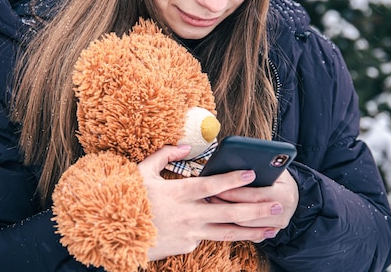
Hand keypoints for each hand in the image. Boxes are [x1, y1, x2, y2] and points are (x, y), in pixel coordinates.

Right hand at [138, 145, 283, 260]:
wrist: (113, 233)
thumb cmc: (127, 198)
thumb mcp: (142, 171)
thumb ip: (164, 155)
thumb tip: (184, 145)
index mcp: (179, 193)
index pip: (213, 185)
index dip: (234, 179)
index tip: (252, 173)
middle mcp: (189, 215)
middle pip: (229, 213)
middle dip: (256, 209)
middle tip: (277, 205)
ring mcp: (189, 233)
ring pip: (226, 233)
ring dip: (251, 231)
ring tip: (271, 229)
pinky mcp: (186, 246)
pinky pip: (206, 237)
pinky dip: (221, 232)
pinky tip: (240, 232)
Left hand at [209, 170, 298, 230]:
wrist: (293, 194)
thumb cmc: (279, 176)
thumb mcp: (274, 168)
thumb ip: (261, 166)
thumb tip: (236, 161)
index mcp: (285, 194)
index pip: (254, 195)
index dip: (234, 192)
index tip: (217, 187)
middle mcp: (283, 213)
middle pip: (247, 213)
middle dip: (226, 204)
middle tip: (209, 196)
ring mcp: (277, 227)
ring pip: (244, 226)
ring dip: (225, 216)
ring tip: (212, 203)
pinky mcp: (269, 234)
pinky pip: (247, 233)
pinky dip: (233, 225)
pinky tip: (220, 215)